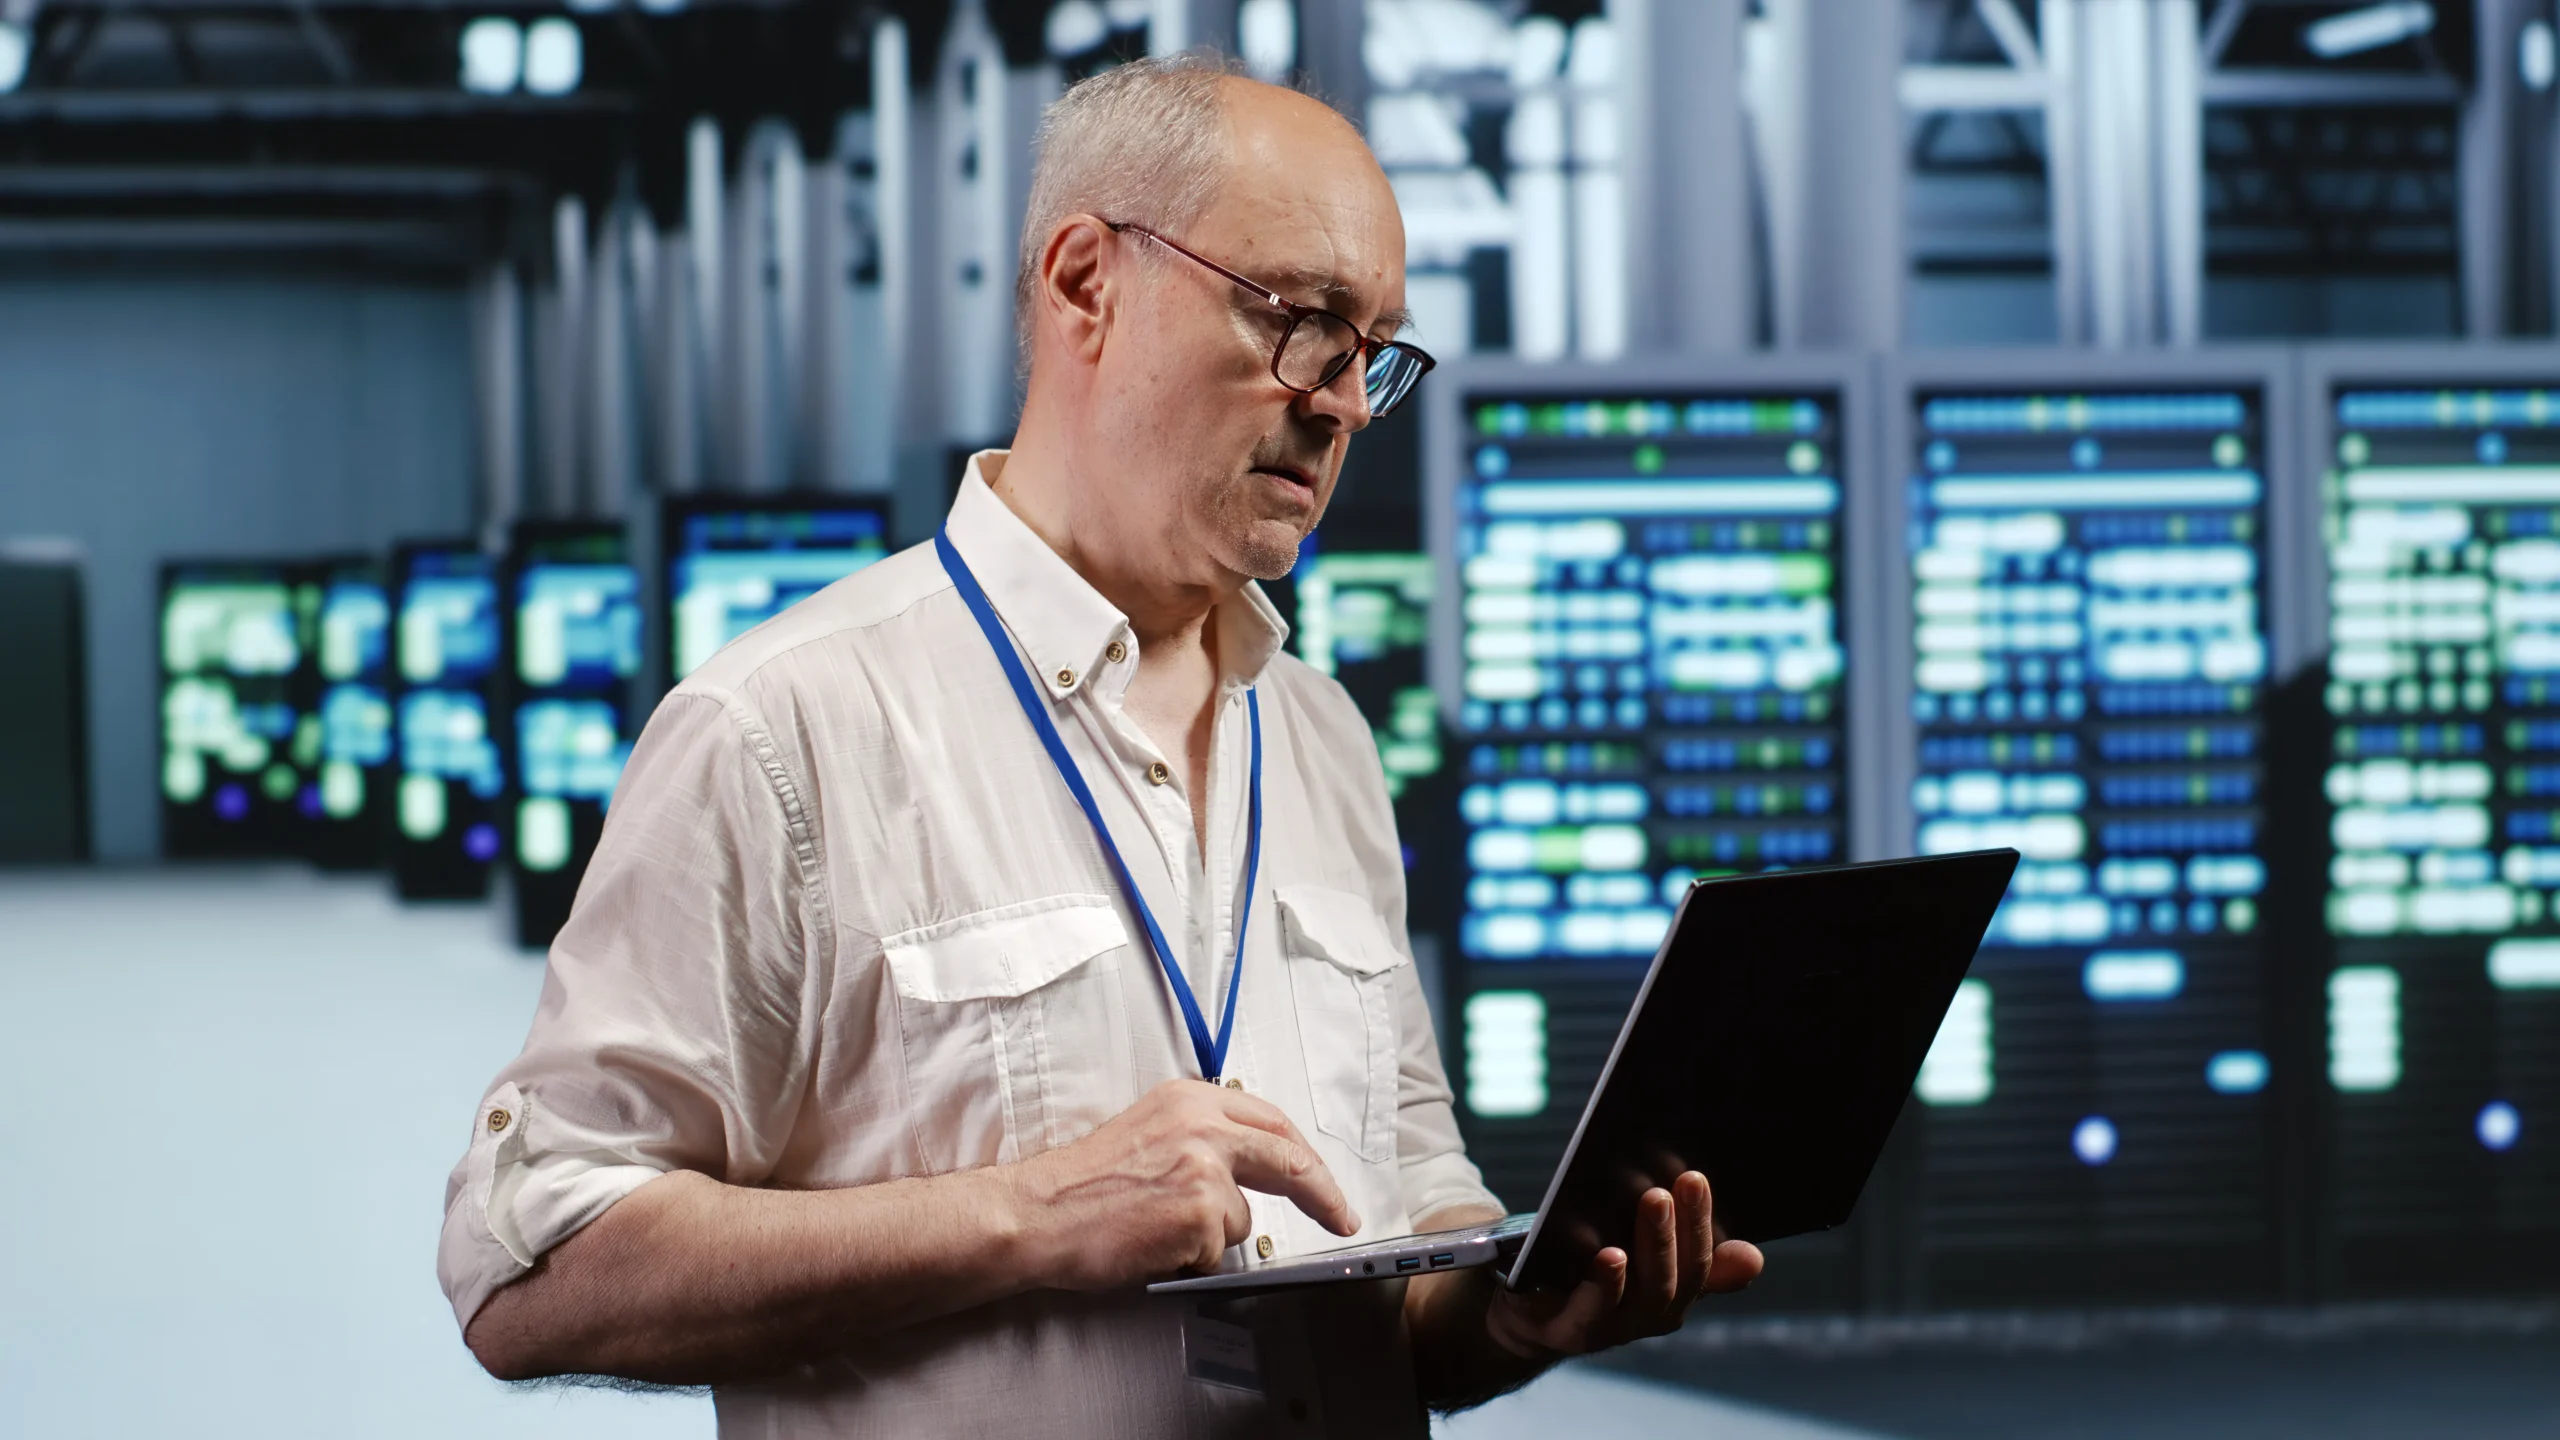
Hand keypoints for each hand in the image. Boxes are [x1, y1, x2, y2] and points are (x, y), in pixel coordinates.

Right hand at [1000, 1078, 1360, 1290]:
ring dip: (1212, 1235)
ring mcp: (1204, 1168)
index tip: (1323, 1180)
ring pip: (1244, 1217)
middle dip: (1322, 1193)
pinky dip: (1191, 1257)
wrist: (1038, 1212)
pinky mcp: (1200, 1212)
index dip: (1304, 1156)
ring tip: (1159, 1229)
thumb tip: (1248, 1165)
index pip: (1271, 1123)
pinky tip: (1153, 1244)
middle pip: (1289, 1157)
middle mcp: (1202, 1125)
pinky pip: (1218, 1249)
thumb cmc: (1081, 1184)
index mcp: (1189, 1099)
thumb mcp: (1147, 1130)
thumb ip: (1200, 1136)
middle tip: (1341, 1216)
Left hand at [1481, 1172, 1760, 1360]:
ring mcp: (1609, 1328)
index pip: (1702, 1264)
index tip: (1699, 1178)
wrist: (1526, 1312)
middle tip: (1685, 1179)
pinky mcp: (1566, 1331)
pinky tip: (1610, 1255)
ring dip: (1654, 1245)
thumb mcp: (1643, 1258)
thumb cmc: (1589, 1270)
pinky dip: (1605, 1284)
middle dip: (1685, 1225)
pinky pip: (1590, 1312)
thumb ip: (1696, 1259)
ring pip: (1643, 1292)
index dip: (1704, 1223)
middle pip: (1677, 1276)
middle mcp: (1647, 1317)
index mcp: (1673, 1296)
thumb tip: (1753, 1257)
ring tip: (1654, 1201)